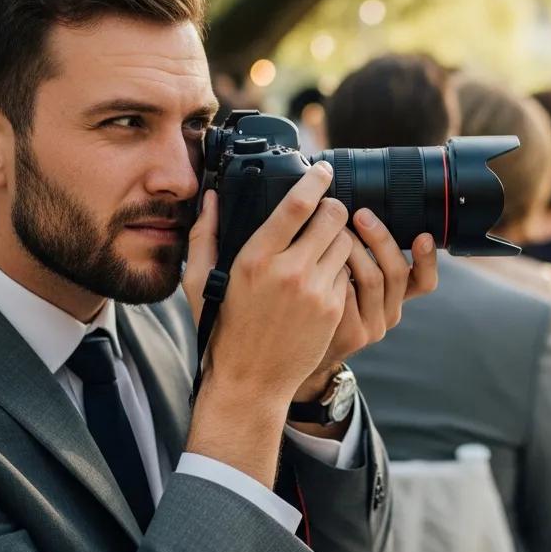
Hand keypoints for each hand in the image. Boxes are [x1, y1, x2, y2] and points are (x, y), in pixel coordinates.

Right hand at [183, 163, 353, 406]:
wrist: (250, 380)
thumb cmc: (223, 328)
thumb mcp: (201, 281)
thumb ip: (205, 235)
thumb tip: (211, 198)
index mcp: (256, 258)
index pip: (297, 204)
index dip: (316, 180)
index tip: (323, 170)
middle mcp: (289, 271)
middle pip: (333, 217)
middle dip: (334, 208)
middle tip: (328, 210)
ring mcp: (316, 292)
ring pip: (347, 243)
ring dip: (340, 237)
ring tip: (327, 242)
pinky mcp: (333, 310)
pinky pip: (348, 273)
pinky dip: (341, 267)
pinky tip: (327, 272)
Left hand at [295, 208, 438, 401]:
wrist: (301, 344)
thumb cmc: (326, 298)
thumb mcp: (354, 279)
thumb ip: (367, 256)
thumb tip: (364, 211)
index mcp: (399, 297)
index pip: (425, 281)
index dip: (427, 259)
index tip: (423, 235)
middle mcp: (391, 313)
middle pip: (397, 272)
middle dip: (380, 238)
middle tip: (361, 215)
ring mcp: (373, 328)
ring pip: (372, 279)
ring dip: (354, 249)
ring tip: (334, 230)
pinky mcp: (351, 336)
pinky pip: (346, 295)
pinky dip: (335, 272)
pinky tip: (319, 259)